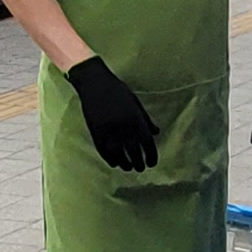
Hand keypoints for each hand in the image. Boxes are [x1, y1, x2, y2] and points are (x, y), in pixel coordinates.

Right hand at [63, 56, 163, 172]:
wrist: (94, 83)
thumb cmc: (117, 91)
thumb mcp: (135, 102)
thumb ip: (146, 119)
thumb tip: (156, 133)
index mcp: (135, 119)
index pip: (147, 143)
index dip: (151, 155)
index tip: (152, 163)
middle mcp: (123, 127)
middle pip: (134, 152)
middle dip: (139, 162)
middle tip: (141, 168)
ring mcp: (108, 131)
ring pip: (118, 155)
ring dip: (125, 164)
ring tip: (128, 168)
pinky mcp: (96, 133)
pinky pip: (104, 151)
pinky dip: (110, 159)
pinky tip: (115, 163)